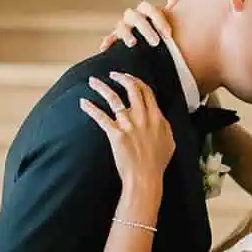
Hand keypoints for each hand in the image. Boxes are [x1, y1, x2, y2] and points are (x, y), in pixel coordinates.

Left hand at [80, 72, 174, 193]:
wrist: (145, 178)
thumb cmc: (157, 164)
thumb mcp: (169, 142)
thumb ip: (164, 126)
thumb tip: (160, 118)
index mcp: (156, 117)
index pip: (147, 92)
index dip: (137, 81)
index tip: (129, 77)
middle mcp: (143, 118)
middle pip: (132, 89)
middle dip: (121, 78)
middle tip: (113, 74)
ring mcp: (128, 125)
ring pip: (113, 98)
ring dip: (102, 87)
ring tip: (93, 81)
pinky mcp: (116, 134)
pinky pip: (101, 117)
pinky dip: (90, 108)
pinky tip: (83, 102)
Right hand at [98, 0, 182, 50]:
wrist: (153, 46)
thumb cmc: (160, 30)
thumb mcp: (168, 16)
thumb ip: (173, 0)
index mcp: (144, 11)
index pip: (149, 9)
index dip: (158, 19)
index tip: (168, 34)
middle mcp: (132, 18)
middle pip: (135, 17)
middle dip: (145, 28)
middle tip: (156, 42)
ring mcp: (123, 29)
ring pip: (121, 27)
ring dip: (126, 34)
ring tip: (132, 44)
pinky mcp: (116, 41)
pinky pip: (110, 40)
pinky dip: (107, 41)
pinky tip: (105, 47)